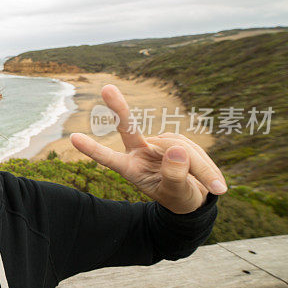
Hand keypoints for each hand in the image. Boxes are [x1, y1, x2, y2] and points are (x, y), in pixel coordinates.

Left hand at [69, 84, 226, 213]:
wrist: (195, 197)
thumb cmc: (180, 199)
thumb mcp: (178, 195)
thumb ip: (175, 176)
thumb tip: (176, 149)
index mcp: (130, 169)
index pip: (109, 158)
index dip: (93, 149)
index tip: (73, 138)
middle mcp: (139, 152)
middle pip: (129, 128)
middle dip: (118, 108)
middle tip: (107, 88)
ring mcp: (156, 144)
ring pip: (175, 145)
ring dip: (197, 166)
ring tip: (212, 187)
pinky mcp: (174, 140)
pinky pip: (189, 146)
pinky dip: (205, 164)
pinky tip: (214, 180)